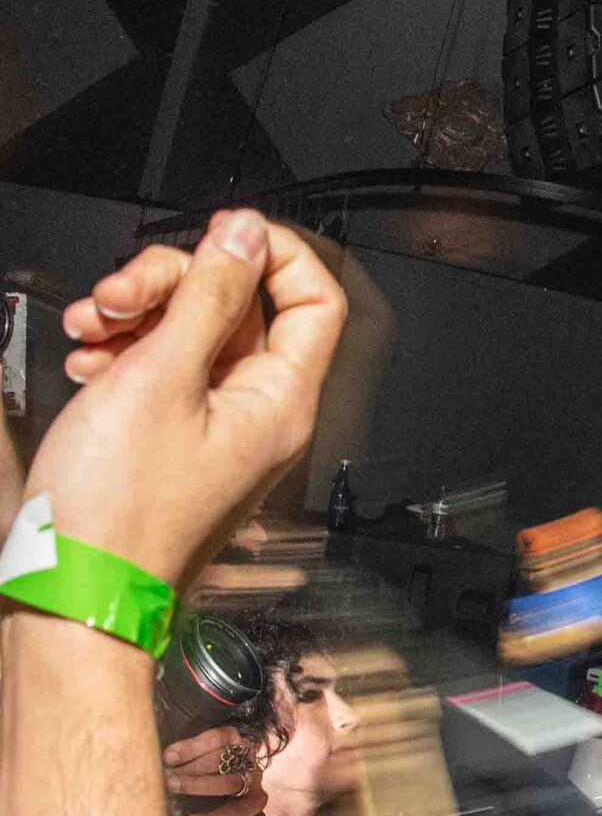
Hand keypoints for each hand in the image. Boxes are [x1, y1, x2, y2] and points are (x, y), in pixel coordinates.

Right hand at [29, 211, 344, 585]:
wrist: (71, 583)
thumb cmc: (117, 510)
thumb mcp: (161, 376)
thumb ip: (206, 297)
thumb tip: (247, 236)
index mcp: (281, 400)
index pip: (316, 301)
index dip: (275, 255)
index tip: (222, 233)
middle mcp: (262, 414)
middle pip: (240, 310)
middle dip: (172, 284)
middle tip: (118, 294)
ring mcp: (219, 426)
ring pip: (192, 335)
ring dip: (138, 315)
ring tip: (92, 329)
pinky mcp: (177, 438)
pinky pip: (164, 371)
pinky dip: (126, 353)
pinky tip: (90, 361)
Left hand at [162, 724, 266, 815]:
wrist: (231, 812)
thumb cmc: (210, 781)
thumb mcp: (199, 766)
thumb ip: (186, 761)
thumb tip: (161, 763)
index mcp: (235, 743)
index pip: (219, 737)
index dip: (193, 746)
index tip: (169, 758)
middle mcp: (248, 759)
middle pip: (223, 759)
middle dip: (192, 768)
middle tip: (167, 778)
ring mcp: (254, 781)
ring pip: (229, 782)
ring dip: (199, 786)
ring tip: (175, 790)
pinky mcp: (255, 803)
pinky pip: (231, 812)